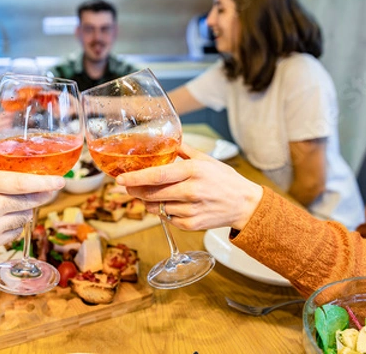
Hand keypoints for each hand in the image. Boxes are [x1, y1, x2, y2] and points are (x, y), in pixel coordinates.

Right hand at [0, 163, 65, 251]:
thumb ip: (2, 171)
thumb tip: (30, 166)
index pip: (21, 184)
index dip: (44, 183)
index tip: (60, 181)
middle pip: (28, 202)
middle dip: (41, 196)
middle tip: (47, 189)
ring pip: (24, 218)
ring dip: (24, 210)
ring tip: (9, 204)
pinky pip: (16, 233)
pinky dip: (15, 225)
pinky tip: (2, 218)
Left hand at [115, 144, 262, 230]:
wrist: (245, 205)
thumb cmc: (225, 180)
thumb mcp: (207, 160)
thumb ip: (184, 151)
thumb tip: (165, 142)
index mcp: (194, 171)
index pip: (158, 175)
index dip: (135, 177)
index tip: (120, 179)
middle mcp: (191, 191)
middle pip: (152, 194)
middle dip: (136, 191)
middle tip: (128, 186)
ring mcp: (191, 210)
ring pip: (157, 208)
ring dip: (149, 202)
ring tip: (152, 194)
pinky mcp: (191, 225)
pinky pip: (167, 218)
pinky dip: (164, 212)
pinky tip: (171, 205)